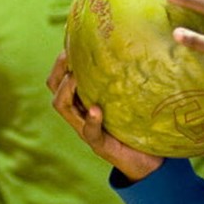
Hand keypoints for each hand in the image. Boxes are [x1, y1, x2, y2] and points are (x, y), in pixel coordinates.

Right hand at [47, 52, 162, 181]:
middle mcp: (80, 113)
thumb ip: (128, 78)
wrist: (149, 162)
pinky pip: (89, 132)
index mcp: (85, 99)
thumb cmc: (140, 125)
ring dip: (67, 90)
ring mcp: (86, 129)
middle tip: (69, 55)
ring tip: (75, 77)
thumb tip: (144, 42)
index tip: (70, 41)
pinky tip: (95, 111)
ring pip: (62, 106)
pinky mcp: (99, 145)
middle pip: (54, 88)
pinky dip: (91, 121)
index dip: (61, 59)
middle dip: (58, 70)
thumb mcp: (130, 97)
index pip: (61, 76)